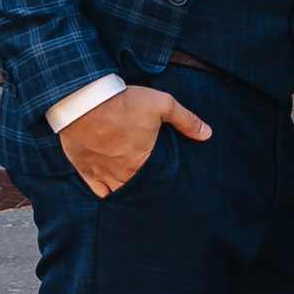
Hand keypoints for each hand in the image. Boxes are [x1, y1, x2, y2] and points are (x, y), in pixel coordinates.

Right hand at [60, 84, 207, 199]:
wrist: (86, 100)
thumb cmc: (125, 102)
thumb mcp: (162, 105)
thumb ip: (186, 121)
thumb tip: (208, 134)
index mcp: (143, 162)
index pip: (158, 182)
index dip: (163, 182)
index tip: (169, 183)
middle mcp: (123, 175)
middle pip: (139, 191)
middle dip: (147, 190)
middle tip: (153, 188)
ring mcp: (103, 174)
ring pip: (118, 193)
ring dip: (127, 192)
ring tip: (135, 189)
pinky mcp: (85, 170)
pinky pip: (98, 192)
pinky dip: (105, 193)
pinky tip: (111, 190)